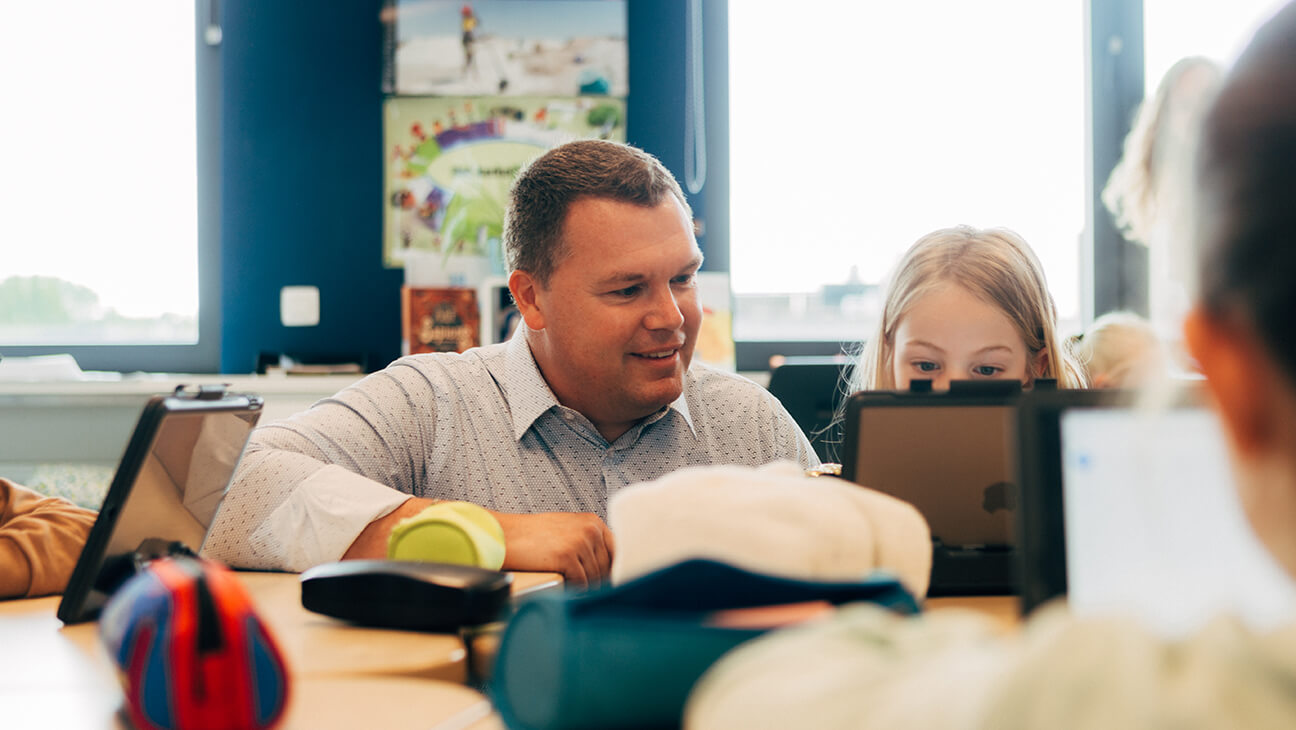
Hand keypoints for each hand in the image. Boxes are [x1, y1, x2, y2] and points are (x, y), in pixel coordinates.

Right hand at [490, 511, 614, 587]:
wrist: (505, 535)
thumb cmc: (532, 536)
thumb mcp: (568, 530)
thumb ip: (589, 543)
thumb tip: (609, 567)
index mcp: (593, 522)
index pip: (617, 551)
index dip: (613, 569)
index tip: (610, 582)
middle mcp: (590, 529)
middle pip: (607, 566)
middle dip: (599, 581)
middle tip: (588, 590)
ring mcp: (580, 542)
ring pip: (595, 576)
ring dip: (586, 586)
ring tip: (573, 587)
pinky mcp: (567, 556)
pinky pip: (581, 583)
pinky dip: (575, 589)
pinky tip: (566, 587)